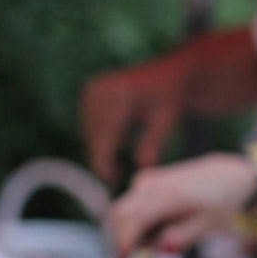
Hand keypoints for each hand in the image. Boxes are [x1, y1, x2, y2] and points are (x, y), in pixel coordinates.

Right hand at [81, 56, 184, 185]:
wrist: (167, 76)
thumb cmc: (169, 101)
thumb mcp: (164, 122)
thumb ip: (152, 144)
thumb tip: (142, 169)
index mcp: (120, 93)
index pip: (104, 135)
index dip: (103, 162)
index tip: (110, 182)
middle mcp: (100, 88)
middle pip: (93, 136)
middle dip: (102, 159)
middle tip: (115, 179)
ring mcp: (91, 89)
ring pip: (88, 133)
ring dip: (101, 150)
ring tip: (117, 167)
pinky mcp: (87, 93)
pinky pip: (89, 125)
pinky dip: (99, 139)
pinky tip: (116, 146)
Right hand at [107, 153, 256, 253]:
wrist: (225, 176)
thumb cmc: (219, 203)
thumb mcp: (208, 225)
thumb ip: (183, 237)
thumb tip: (162, 250)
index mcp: (169, 195)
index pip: (134, 220)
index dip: (124, 243)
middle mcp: (152, 185)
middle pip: (120, 215)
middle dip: (122, 238)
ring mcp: (146, 181)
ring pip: (123, 211)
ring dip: (130, 231)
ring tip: (159, 239)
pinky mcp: (144, 182)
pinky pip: (130, 206)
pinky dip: (136, 222)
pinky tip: (159, 227)